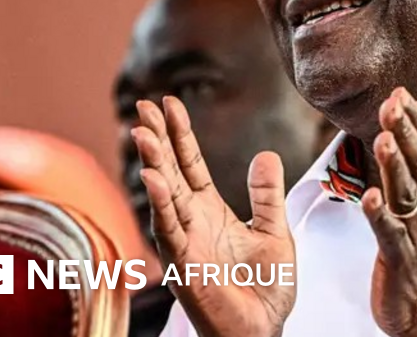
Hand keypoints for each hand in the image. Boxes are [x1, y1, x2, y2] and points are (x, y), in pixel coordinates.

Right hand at [132, 96, 295, 336]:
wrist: (265, 329)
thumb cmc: (266, 287)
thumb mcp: (274, 230)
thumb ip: (266, 194)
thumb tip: (267, 154)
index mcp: (210, 210)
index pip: (190, 163)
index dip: (180, 134)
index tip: (168, 102)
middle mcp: (191, 222)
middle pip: (170, 171)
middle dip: (157, 139)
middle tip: (143, 106)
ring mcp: (184, 242)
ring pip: (163, 196)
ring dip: (153, 164)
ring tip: (142, 132)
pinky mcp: (184, 265)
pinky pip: (170, 230)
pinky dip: (161, 204)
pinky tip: (155, 177)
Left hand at [362, 88, 416, 336]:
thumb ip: (415, 166)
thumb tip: (411, 125)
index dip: (415, 121)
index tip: (402, 93)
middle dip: (406, 132)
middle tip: (392, 104)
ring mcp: (416, 232)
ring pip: (406, 193)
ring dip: (395, 165)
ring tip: (384, 139)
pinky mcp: (401, 258)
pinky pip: (390, 234)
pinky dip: (381, 215)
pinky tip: (371, 198)